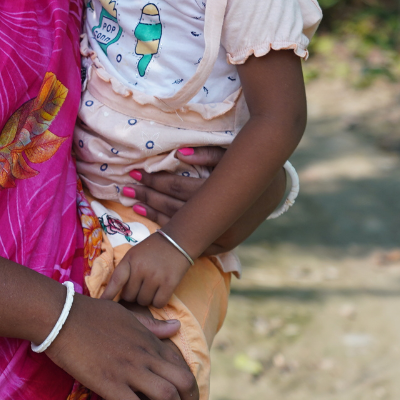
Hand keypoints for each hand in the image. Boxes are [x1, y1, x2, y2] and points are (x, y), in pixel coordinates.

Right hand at [46, 294, 198, 399]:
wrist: (60, 314)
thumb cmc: (88, 313)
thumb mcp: (124, 314)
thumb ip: (150, 326)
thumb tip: (176, 327)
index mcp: (147, 339)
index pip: (182, 365)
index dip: (187, 385)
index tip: (181, 396)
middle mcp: (143, 355)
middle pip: (184, 383)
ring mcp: (128, 369)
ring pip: (168, 398)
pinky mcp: (110, 383)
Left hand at [102, 233, 191, 308]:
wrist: (176, 241)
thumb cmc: (152, 248)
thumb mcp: (134, 253)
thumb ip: (126, 269)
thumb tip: (117, 291)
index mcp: (129, 260)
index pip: (116, 280)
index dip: (108, 293)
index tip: (102, 303)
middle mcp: (140, 269)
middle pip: (129, 296)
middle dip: (133, 295)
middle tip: (140, 287)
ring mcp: (155, 277)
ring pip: (143, 301)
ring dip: (146, 299)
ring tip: (151, 287)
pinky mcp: (169, 284)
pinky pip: (158, 303)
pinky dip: (158, 301)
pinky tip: (160, 292)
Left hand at [126, 148, 286, 251]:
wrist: (274, 189)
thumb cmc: (248, 165)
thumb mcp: (231, 154)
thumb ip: (208, 154)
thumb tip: (181, 154)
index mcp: (222, 196)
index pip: (179, 189)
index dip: (155, 181)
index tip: (135, 173)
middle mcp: (221, 220)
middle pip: (174, 208)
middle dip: (147, 197)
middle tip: (125, 188)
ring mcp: (222, 236)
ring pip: (180, 226)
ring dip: (152, 213)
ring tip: (131, 203)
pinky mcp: (223, 245)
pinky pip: (191, 239)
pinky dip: (170, 229)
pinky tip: (151, 222)